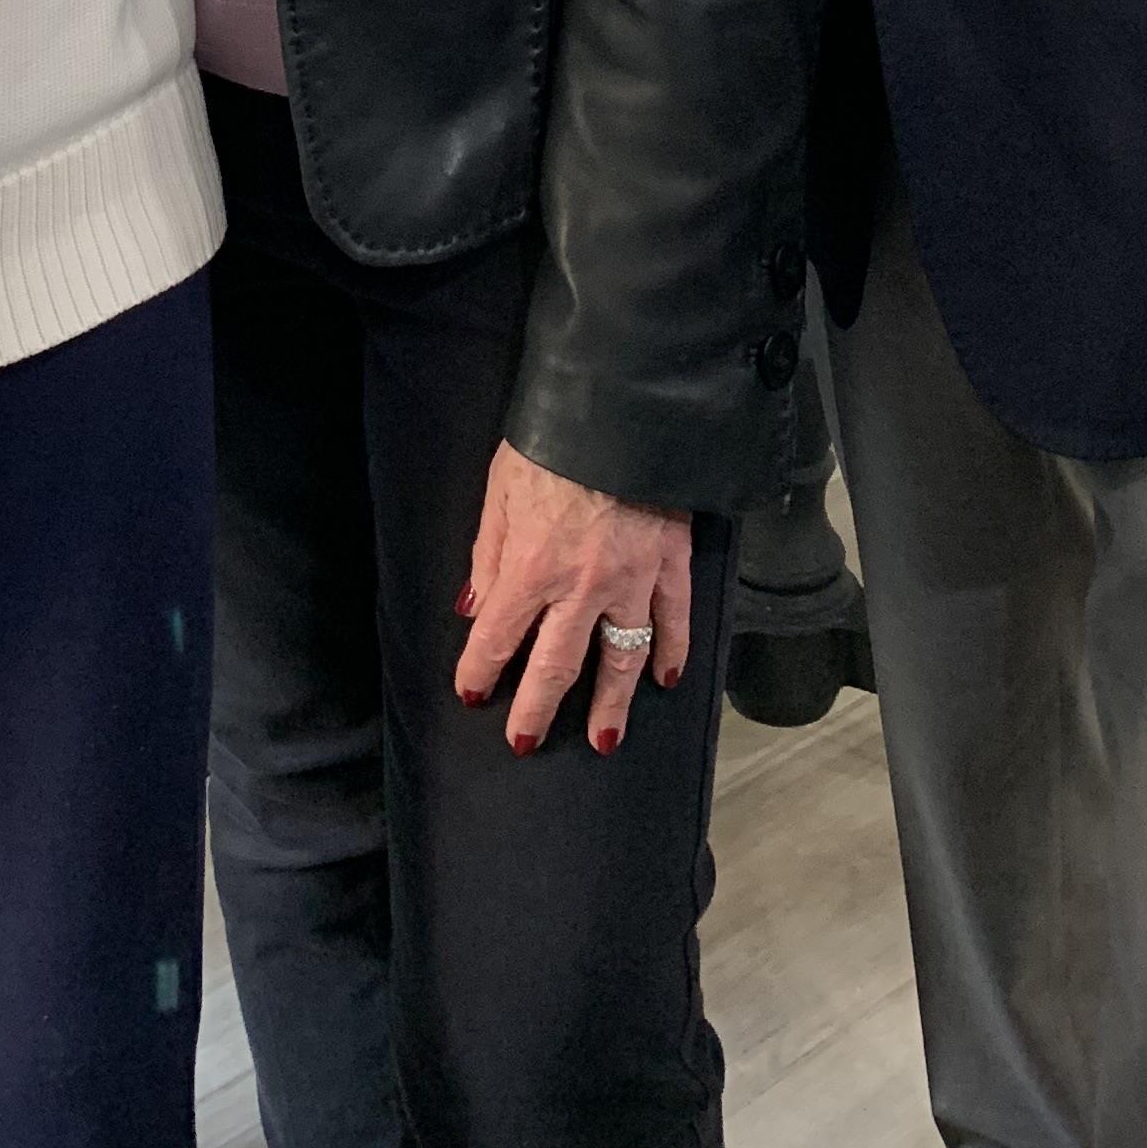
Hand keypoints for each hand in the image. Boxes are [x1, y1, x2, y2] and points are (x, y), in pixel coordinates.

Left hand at [453, 441, 691, 756]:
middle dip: (536, 710)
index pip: (497, 638)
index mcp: (531, 568)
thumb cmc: (549, 443)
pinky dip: (673, 651)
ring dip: (612, 704)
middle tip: (525, 742)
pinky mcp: (670, 562)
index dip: (481, 671)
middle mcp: (580, 587)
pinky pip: (674, 618)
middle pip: (556, 666)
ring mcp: (631, 579)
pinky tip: (666, 679)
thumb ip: (487, 555)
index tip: (473, 694)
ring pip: (622, 657)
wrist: (616, 405)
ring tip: (603, 740)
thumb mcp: (499, 491)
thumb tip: (474, 608)